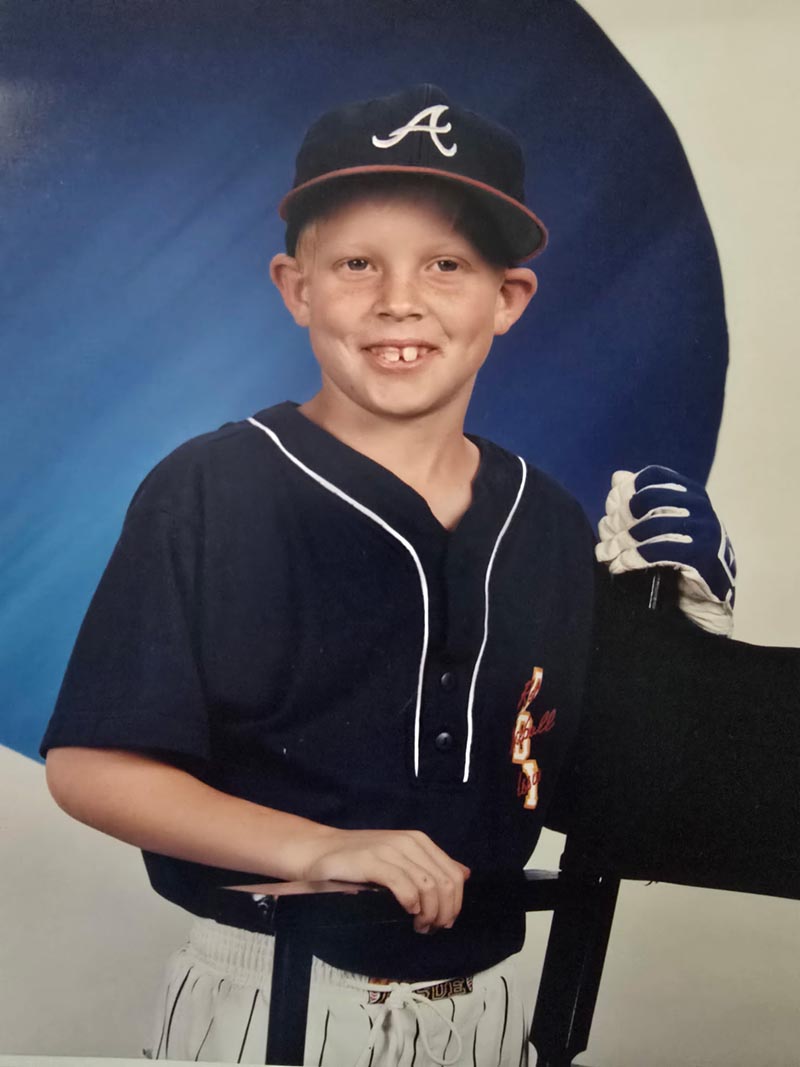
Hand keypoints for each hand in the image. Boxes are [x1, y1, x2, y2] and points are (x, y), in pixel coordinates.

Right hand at [298, 827, 469, 932]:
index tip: (444, 923)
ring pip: (428, 886)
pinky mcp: (373, 861)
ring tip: (420, 927)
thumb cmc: (360, 860)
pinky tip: (407, 913)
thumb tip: (465, 874)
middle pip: (445, 882)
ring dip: (429, 913)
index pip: (453, 874)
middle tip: (431, 929)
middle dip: (444, 912)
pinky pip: (405, 886)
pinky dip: (411, 903)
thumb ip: (430, 866)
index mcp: (419, 841)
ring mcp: (390, 850)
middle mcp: (409, 842)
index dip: (455, 903)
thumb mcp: (400, 858)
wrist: (319, 851)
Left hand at [595, 465, 735, 635]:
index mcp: (690, 493)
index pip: (654, 477)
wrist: (703, 601)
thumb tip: (617, 477)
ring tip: (606, 555)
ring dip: (621, 542)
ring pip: (651, 527)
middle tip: (605, 538)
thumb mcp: (655, 529)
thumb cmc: (676, 560)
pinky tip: (619, 566)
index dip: (626, 490)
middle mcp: (700, 507)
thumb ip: (636, 504)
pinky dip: (633, 558)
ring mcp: (705, 531)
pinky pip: (660, 551)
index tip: (609, 510)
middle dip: (620, 519)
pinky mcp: (703, 557)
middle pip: (648, 501)